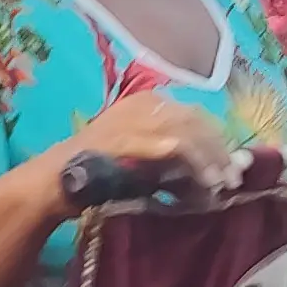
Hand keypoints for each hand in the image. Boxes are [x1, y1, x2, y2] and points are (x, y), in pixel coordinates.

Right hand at [61, 92, 246, 198]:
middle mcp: (140, 104)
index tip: (234, 164)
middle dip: (218, 150)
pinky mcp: (124, 140)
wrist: (53, 182)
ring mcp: (131, 120)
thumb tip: (214, 171)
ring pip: (187, 132)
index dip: (218, 138)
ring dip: (209, 159)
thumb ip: (172, 157)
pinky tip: (204, 182)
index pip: (194, 114)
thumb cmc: (97, 172)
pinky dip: (192, 165)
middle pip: (195, 120)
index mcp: (144, 101)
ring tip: (221, 184)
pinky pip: (170, 148)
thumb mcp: (140, 156)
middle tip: (233, 178)